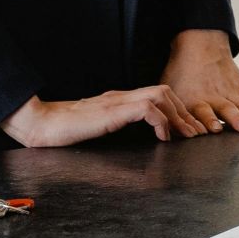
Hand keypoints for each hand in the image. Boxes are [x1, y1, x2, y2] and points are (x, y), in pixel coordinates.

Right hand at [0, 87, 204, 146]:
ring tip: (186, 134)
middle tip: (197, 132)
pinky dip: (161, 121)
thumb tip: (143, 146)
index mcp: (119, 100)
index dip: (178, 110)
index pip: (158, 95)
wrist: (41, 124)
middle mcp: (121, 96)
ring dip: (178, 114)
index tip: (189, 129)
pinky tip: (163, 136)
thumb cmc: (66, 131)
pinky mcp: (112, 110)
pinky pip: (146, 108)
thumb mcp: (101, 130)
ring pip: (160, 94)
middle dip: (185, 111)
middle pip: (165, 91)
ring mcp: (117, 101)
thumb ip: (120, 128)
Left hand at [160, 29, 238, 133]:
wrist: (200, 46)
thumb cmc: (181, 72)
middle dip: (237, 120)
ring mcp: (231, 92)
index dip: (208, 120)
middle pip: (228, 110)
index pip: (202, 111)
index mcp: (196, 99)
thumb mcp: (170, 89)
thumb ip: (170, 111)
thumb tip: (164, 133)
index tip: (214, 129)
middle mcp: (216, 97)